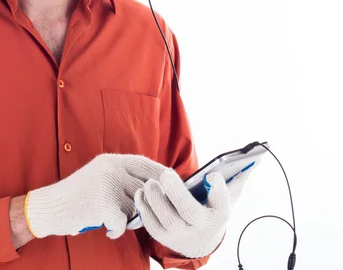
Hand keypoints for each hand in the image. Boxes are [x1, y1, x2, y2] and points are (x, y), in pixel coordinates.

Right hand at [25, 153, 166, 239]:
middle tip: (133, 215)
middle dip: (144, 205)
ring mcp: (107, 185)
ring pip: (135, 207)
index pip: (144, 164)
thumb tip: (156, 187)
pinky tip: (105, 228)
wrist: (50, 207)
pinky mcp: (103, 204)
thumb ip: (123, 177)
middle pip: (144, 188)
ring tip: (112, 219)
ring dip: (127, 219)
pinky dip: (116, 230)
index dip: (160, 175)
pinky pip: (123, 223)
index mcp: (111, 160)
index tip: (169, 187)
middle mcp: (111, 168)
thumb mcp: (100, 176)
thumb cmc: (78, 196)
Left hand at [134, 167, 252, 257]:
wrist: (199, 239)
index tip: (212, 175)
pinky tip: (142, 192)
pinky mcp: (164, 237)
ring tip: (150, 183)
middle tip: (166, 174)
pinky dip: (144, 209)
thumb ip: (237, 177)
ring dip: (156, 199)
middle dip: (176, 192)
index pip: (223, 203)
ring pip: (167, 219)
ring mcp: (181, 234)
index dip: (218, 189)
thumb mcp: (227, 196)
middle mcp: (201, 227)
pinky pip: (151, 225)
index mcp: (219, 214)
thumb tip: (253, 157)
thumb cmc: (212, 208)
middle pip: (189, 212)